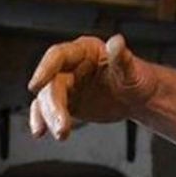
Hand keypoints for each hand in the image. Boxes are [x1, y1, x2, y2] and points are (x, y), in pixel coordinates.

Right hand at [27, 34, 157, 139]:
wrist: (140, 98)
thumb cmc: (138, 77)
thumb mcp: (132, 69)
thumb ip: (121, 58)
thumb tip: (116, 42)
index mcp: (84, 50)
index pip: (58, 56)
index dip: (44, 69)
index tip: (35, 85)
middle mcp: (71, 66)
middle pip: (51, 83)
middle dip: (53, 105)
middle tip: (61, 124)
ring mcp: (67, 85)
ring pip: (47, 99)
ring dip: (49, 117)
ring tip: (61, 134)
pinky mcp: (67, 102)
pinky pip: (49, 110)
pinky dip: (43, 120)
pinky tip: (42, 132)